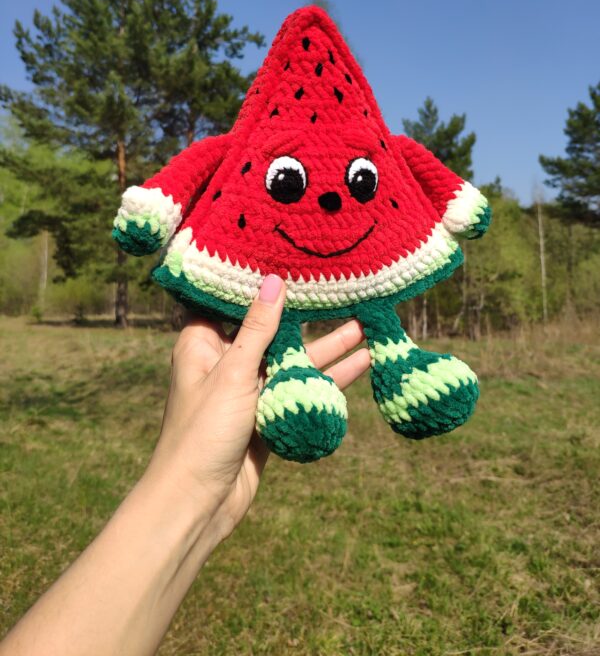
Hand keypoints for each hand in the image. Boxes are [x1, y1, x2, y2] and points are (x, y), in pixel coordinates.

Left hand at [147, 274, 369, 539]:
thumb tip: (274, 281)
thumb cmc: (202, 432)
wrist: (198, 503)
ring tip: (366, 328)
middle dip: (308, 316)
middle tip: (344, 293)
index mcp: (203, 343)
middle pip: (272, 331)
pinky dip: (327, 380)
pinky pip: (300, 389)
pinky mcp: (268, 415)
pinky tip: (360, 366)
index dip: (260, 283)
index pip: (233, 303)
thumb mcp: (233, 372)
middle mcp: (226, 362)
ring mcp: (249, 390)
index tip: (290, 259)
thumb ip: (259, 328)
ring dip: (327, 348)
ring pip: (292, 361)